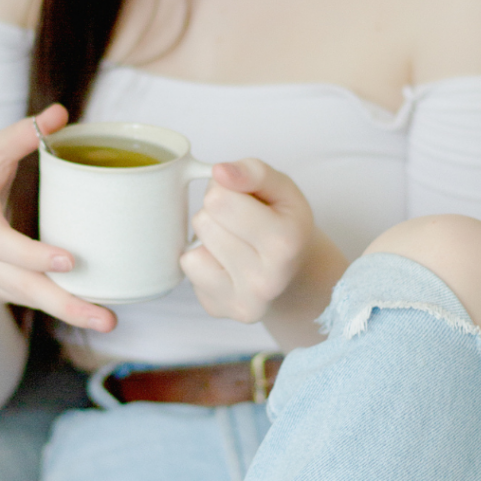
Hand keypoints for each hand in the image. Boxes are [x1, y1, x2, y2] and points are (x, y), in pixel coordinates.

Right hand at [0, 104, 115, 332]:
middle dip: (64, 303)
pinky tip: (86, 310)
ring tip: (106, 319)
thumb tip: (60, 114)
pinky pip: (22, 299)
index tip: (69, 262)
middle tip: (106, 319)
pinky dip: (54, 303)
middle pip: (18, 283)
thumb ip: (23, 134)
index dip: (31, 254)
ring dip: (66, 310)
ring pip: (23, 297)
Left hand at [180, 159, 315, 324]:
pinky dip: (201, 260)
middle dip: (216, 214)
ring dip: (207, 239)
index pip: (219, 200)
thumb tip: (219, 171)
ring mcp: (241, 301)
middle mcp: (266, 280)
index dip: (226, 189)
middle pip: (203, 222)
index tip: (245, 199)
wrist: (292, 274)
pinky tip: (223, 263)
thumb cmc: (284, 224)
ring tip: (233, 242)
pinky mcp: (218, 309)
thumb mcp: (283, 190)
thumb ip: (254, 172)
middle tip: (240, 223)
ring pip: (191, 249)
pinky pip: (188, 270)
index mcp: (285, 242)